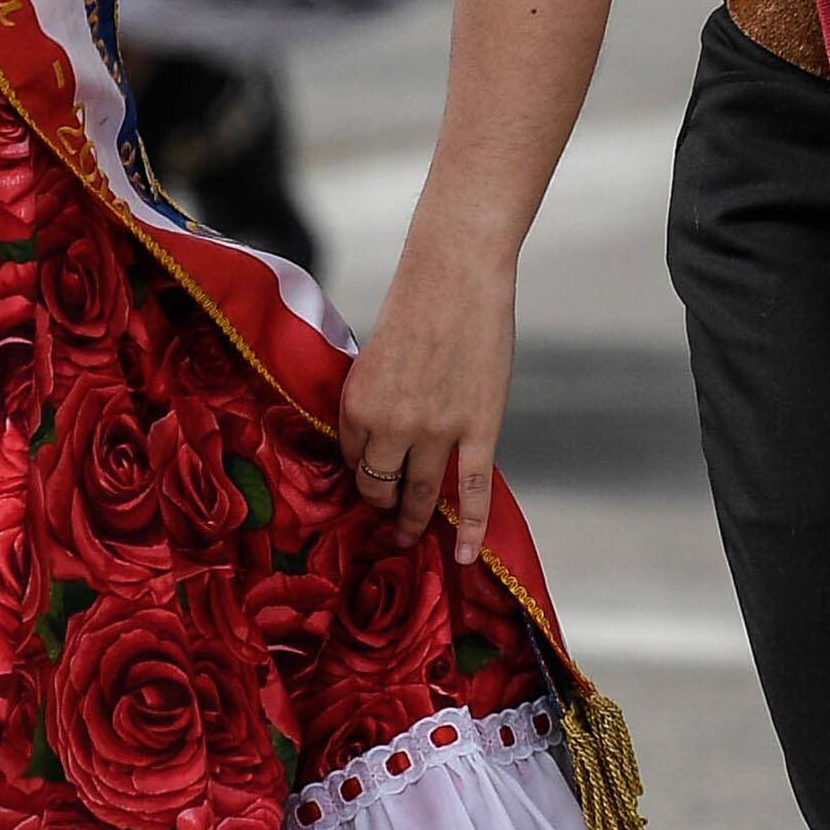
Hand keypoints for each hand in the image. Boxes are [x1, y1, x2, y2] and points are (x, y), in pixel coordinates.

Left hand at [335, 251, 512, 564]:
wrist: (456, 274)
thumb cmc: (414, 305)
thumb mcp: (374, 357)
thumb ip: (374, 402)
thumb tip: (377, 438)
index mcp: (357, 404)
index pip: (351, 459)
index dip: (359, 471)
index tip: (368, 480)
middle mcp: (390, 425)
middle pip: (380, 485)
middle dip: (381, 507)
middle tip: (385, 524)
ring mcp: (436, 431)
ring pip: (421, 494)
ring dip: (413, 520)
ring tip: (409, 536)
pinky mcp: (478, 429)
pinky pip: (474, 492)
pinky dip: (471, 528)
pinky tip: (463, 555)